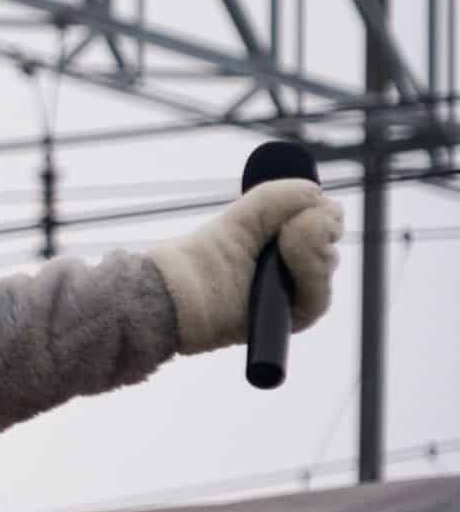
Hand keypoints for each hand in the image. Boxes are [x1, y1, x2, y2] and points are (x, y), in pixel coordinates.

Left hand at [150, 179, 345, 354]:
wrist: (180, 291)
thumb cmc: (206, 254)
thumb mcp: (245, 216)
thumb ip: (279, 198)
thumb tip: (318, 192)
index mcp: (287, 245)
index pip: (327, 224)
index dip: (323, 213)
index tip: (308, 205)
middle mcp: (296, 272)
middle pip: (330, 243)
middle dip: (318, 227)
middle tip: (289, 226)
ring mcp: (295, 296)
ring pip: (329, 263)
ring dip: (312, 246)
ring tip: (285, 239)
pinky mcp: (294, 319)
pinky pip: (319, 297)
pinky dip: (310, 272)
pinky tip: (288, 260)